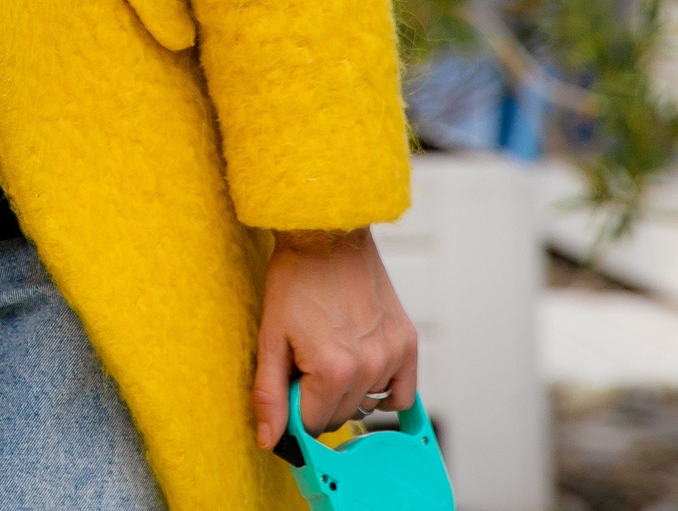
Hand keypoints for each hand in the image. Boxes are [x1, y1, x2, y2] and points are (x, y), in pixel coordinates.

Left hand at [253, 227, 418, 448]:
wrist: (327, 235)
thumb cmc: (296, 279)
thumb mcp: (270, 337)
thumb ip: (269, 394)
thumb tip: (272, 441)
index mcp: (332, 369)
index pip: (313, 424)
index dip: (294, 408)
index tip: (288, 383)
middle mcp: (369, 366)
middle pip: (340, 416)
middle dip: (317, 399)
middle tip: (305, 360)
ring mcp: (393, 355)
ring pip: (366, 404)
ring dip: (346, 391)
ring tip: (331, 351)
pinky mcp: (408, 343)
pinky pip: (401, 393)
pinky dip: (382, 390)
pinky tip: (362, 368)